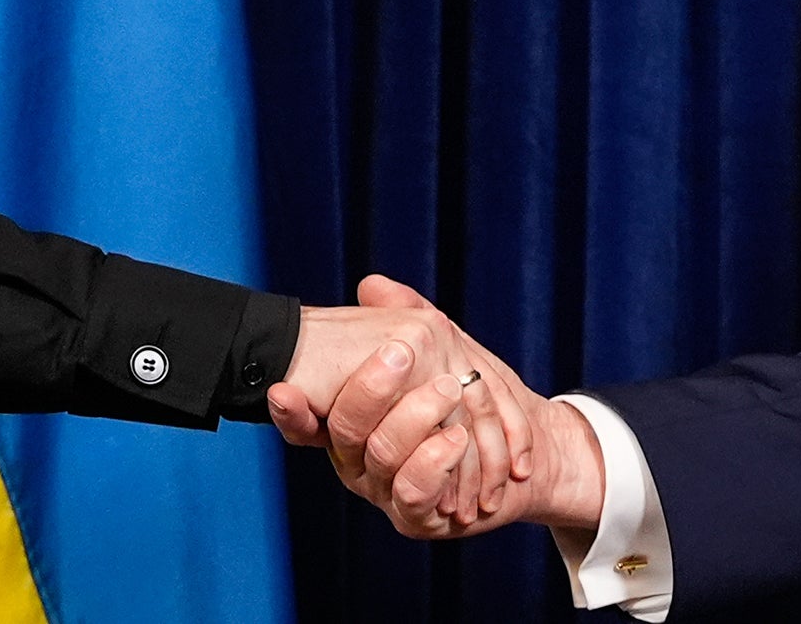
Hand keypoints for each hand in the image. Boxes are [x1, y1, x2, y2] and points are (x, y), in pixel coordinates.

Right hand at [278, 283, 609, 539]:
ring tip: (446, 387)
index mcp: (346, 423)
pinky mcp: (418, 515)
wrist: (518, 450)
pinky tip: (455, 437)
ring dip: (415, 417)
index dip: (290, 411)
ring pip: (383, 454)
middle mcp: (358, 460)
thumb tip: (371, 286)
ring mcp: (385, 489)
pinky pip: (416, 491)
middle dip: (370, 388)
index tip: (283, 389)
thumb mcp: (434, 351)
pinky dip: (435, 462)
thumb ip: (401, 321)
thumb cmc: (465, 396)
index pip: (304, 418)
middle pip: (348, 429)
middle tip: (401, 350)